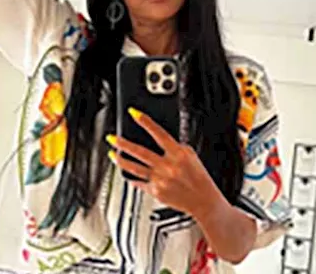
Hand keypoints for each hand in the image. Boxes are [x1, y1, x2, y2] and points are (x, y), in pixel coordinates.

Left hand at [106, 107, 227, 219]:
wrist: (203, 201)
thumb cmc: (199, 178)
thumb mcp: (192, 156)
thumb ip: (177, 146)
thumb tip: (161, 138)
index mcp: (178, 154)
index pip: (159, 134)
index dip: (146, 122)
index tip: (134, 113)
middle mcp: (167, 166)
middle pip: (140, 152)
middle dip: (123, 143)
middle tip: (112, 137)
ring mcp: (160, 180)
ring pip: (134, 168)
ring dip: (120, 160)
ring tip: (112, 154)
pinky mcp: (155, 192)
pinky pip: (139, 182)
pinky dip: (131, 177)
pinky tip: (125, 172)